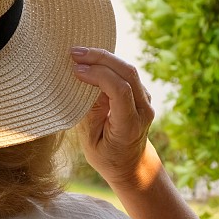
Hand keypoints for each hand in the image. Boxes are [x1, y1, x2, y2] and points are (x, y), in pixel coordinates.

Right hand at [70, 46, 155, 186]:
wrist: (131, 165)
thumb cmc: (107, 156)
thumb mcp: (90, 141)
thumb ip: (90, 113)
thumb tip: (84, 84)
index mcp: (130, 125)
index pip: (120, 90)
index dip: (98, 75)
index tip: (76, 70)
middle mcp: (143, 110)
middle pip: (127, 72)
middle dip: (100, 58)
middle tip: (74, 52)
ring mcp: (145, 100)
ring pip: (128, 69)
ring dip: (104, 57)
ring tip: (79, 54)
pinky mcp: (140, 94)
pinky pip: (126, 73)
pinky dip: (108, 63)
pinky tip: (90, 61)